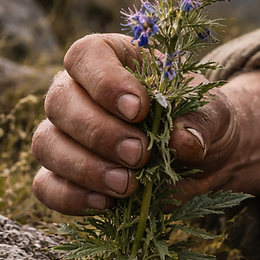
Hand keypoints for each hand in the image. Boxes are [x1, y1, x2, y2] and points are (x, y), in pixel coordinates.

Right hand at [31, 34, 259, 214]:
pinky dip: (71, 197)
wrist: (204, 160)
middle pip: (59, 101)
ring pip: (47, 144)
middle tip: (139, 154)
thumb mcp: (213, 113)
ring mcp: (65, 134)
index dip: (105, 81)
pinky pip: (46, 185)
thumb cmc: (201, 121)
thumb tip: (183, 141)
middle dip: (99, 132)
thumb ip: (201, 120)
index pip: (86, 56)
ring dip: (84, 167)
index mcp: (112, 59)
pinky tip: (107, 203)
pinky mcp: (64, 175)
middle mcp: (78, 91)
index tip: (138, 110)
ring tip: (128, 185)